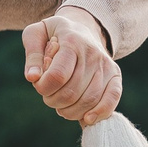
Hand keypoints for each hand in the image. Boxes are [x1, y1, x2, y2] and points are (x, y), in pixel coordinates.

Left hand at [22, 8, 121, 124]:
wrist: (82, 28)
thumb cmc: (54, 34)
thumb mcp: (36, 34)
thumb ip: (32, 55)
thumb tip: (33, 78)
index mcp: (72, 41)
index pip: (57, 76)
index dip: (44, 88)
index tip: (39, 86)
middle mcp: (92, 53)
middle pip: (71, 92)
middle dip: (53, 100)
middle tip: (49, 96)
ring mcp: (106, 65)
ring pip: (88, 100)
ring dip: (70, 111)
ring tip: (61, 105)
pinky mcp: (115, 75)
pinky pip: (112, 99)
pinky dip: (100, 113)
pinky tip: (87, 118)